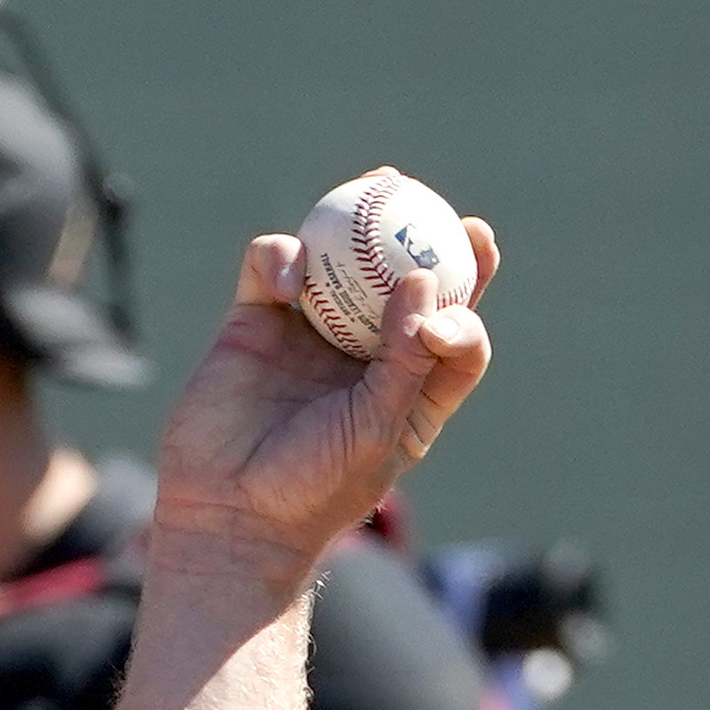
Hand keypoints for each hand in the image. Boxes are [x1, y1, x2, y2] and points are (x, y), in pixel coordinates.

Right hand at [147, 206, 501, 592]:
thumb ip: (407, 358)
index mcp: (407, 388)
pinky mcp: (253, 324)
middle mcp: (360, 356)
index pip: (449, 326)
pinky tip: (287, 279)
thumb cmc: (316, 487)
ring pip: (332, 263)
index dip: (470, 284)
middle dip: (412, 232)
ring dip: (346, 231)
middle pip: (394, 280)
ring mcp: (305, 336)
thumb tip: (423, 280)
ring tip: (365, 194)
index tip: (478, 244)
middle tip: (423, 195)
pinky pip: (269, 268)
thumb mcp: (380, 428)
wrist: (230, 515)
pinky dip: (278, 259)